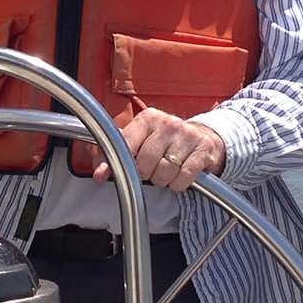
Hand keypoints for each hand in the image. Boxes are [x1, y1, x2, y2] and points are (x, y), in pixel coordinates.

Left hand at [91, 109, 225, 192]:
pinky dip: (178, 183)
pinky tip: (179, 175)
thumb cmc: (164, 141)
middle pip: (145, 164)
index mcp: (148, 119)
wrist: (202, 137)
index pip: (126, 145)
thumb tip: (100, 173)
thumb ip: (116, 153)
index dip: (115, 164)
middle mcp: (167, 123)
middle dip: (145, 174)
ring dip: (163, 180)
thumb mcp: (140, 140)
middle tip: (150, 170)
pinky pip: (183, 178)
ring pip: (164, 173)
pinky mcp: (203, 149)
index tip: (105, 176)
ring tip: (165, 171)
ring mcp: (187, 135)